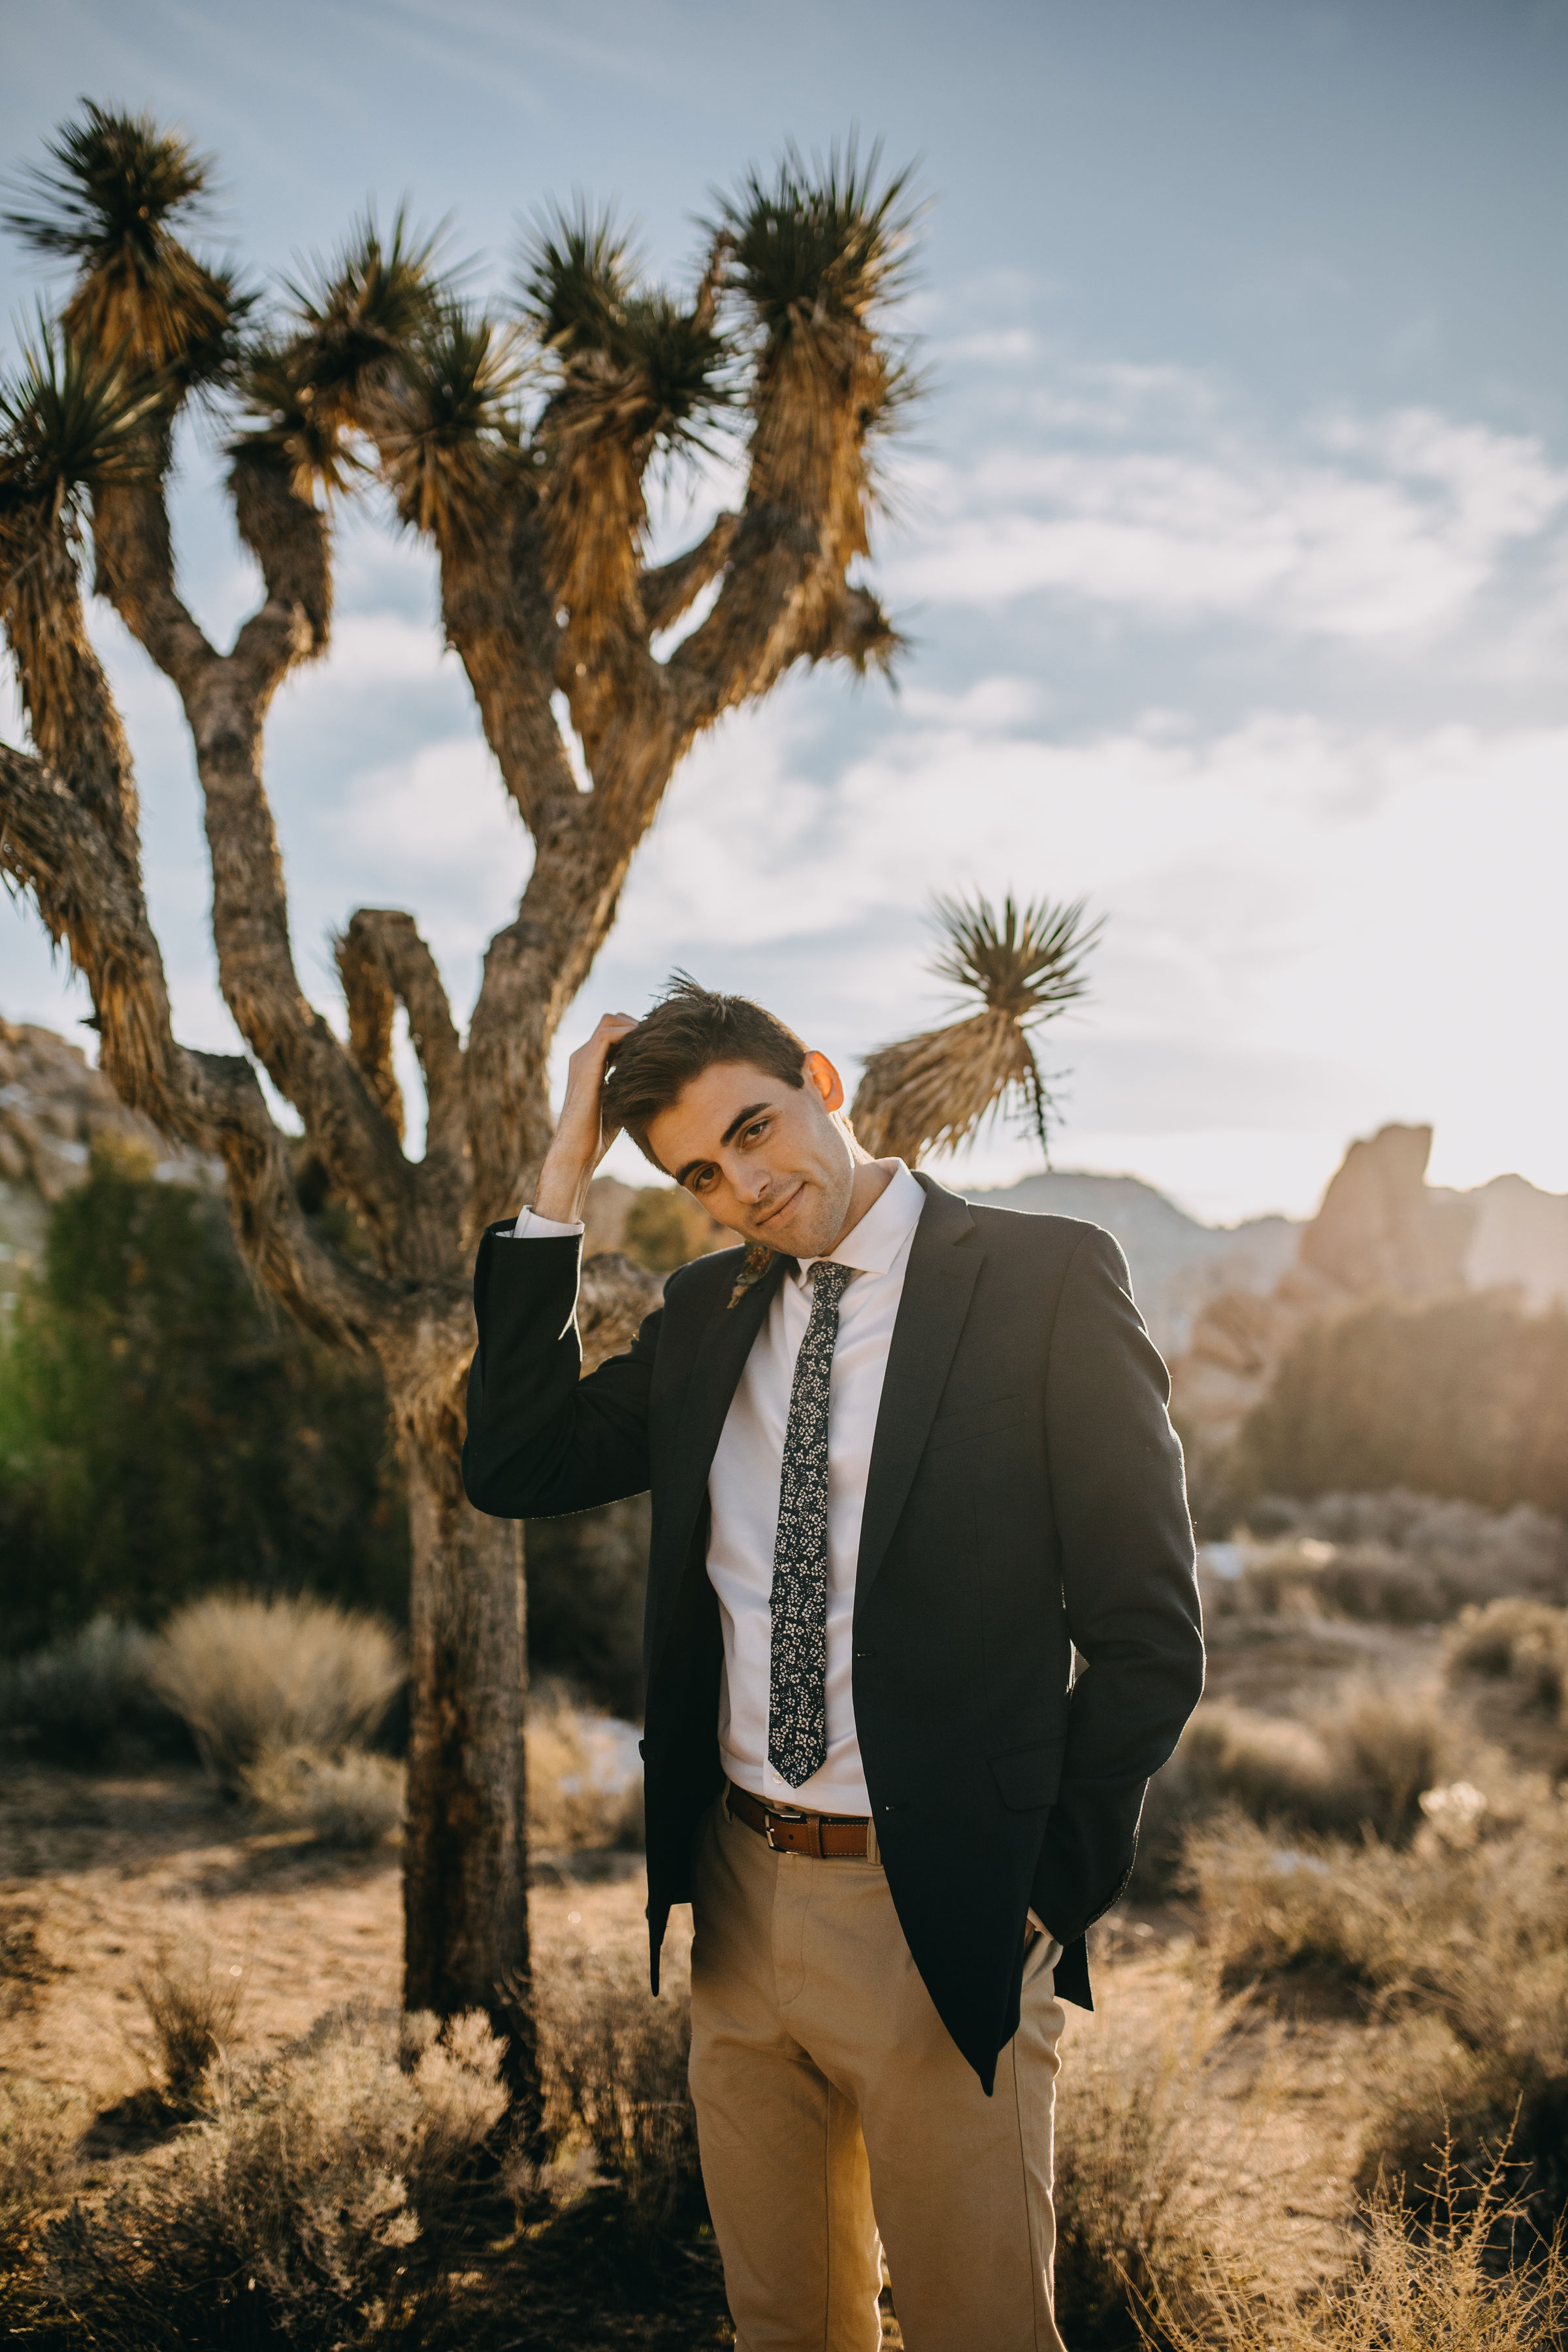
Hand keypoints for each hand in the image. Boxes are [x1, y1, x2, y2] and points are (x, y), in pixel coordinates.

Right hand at [532, 1013, 638, 1222]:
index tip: (659, 1045)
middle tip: (660, 1042)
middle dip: (637, 1025)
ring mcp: (582, 1058)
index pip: (613, 1032)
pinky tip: (647, 1051)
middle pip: (612, 1020)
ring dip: (635, 1026)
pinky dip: (629, 1034)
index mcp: (589, 1064)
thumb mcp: (618, 1103)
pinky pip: (608, 1034)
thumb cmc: (597, 1135)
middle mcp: (583, 1056)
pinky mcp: (586, 1065)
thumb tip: (656, 1082)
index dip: (636, 1033)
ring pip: (610, 1021)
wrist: (576, 1150)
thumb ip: (629, 1087)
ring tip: (655, 1043)